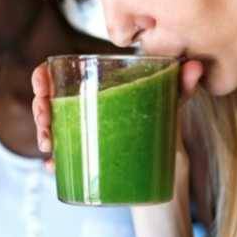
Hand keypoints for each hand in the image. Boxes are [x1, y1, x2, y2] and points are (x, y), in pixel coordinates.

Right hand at [31, 59, 203, 153]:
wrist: (169, 170)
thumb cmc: (165, 127)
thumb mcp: (171, 105)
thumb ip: (181, 86)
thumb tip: (197, 66)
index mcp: (99, 90)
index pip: (62, 76)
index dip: (43, 76)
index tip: (42, 83)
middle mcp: (86, 111)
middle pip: (50, 103)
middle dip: (40, 107)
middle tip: (46, 118)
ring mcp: (84, 137)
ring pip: (51, 130)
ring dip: (43, 133)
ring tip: (49, 144)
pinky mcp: (87, 162)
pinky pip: (64, 162)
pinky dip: (55, 164)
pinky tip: (52, 168)